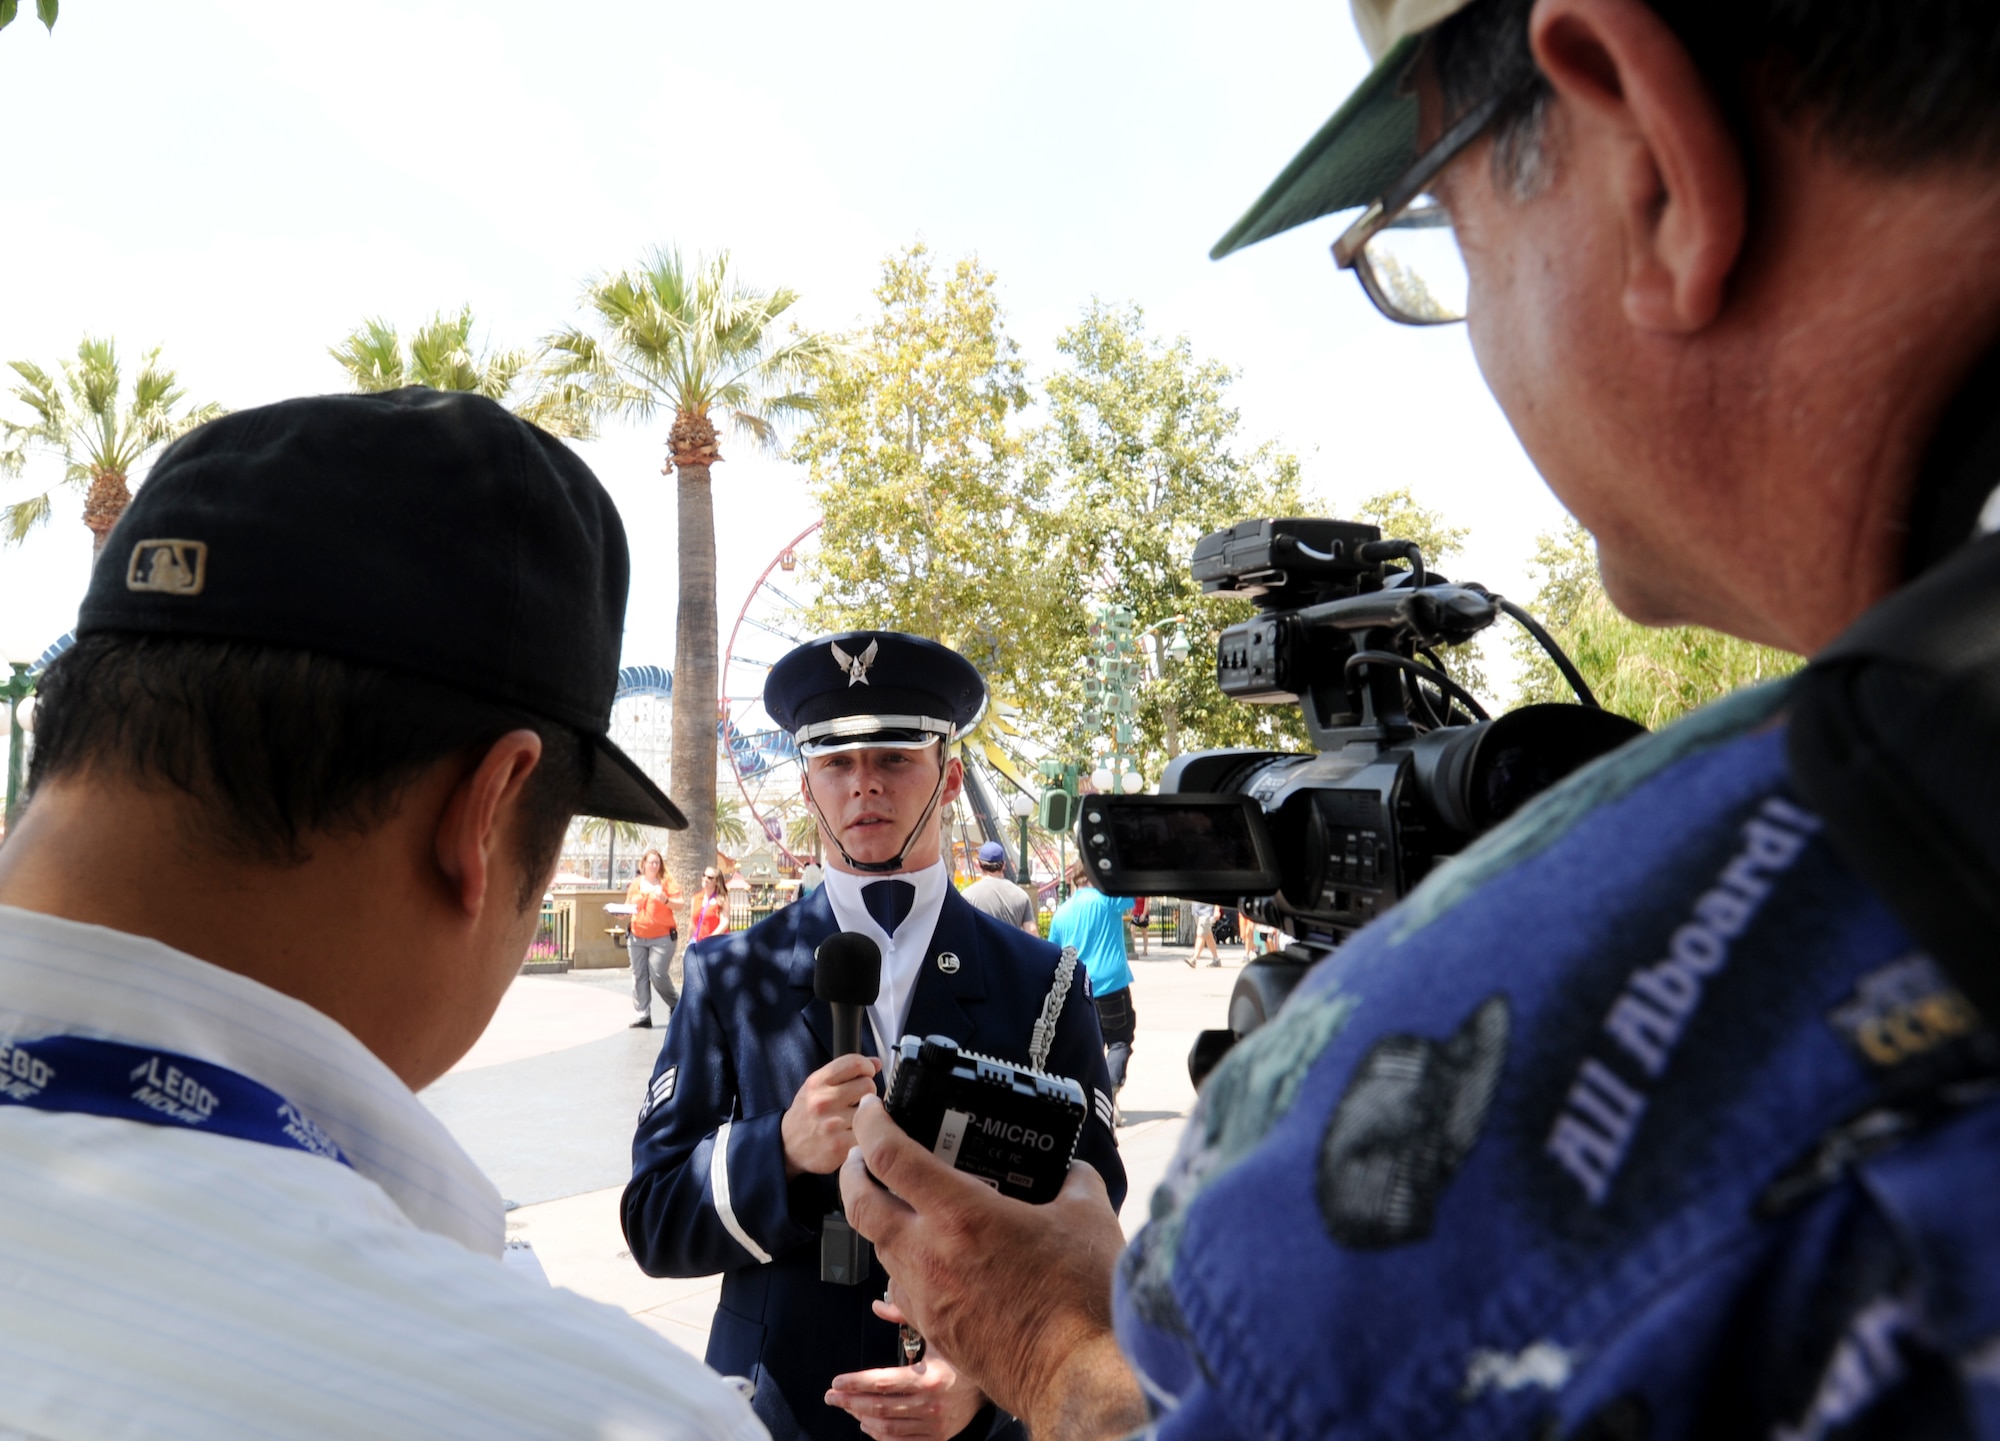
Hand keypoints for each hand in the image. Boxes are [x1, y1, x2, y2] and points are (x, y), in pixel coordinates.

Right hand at [782, 1054, 880, 1177]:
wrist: (787, 1146)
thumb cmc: (807, 1113)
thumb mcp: (817, 1085)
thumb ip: (845, 1071)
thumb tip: (877, 1062)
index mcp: (817, 1083)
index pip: (854, 1063)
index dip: (867, 1067)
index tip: (867, 1074)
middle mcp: (823, 1101)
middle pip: (868, 1085)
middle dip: (867, 1092)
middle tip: (858, 1100)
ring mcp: (832, 1125)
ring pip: (871, 1111)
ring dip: (867, 1115)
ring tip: (853, 1119)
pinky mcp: (840, 1146)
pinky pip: (868, 1133)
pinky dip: (865, 1134)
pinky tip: (852, 1134)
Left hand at [825, 1300, 984, 1439]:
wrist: (993, 1383)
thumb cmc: (961, 1357)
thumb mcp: (937, 1332)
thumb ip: (906, 1316)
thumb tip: (878, 1306)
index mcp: (930, 1377)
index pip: (883, 1382)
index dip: (856, 1383)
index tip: (837, 1382)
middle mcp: (931, 1404)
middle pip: (880, 1406)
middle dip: (850, 1401)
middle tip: (832, 1396)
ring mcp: (934, 1424)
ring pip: (887, 1426)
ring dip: (862, 1417)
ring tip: (848, 1406)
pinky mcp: (938, 1436)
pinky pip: (900, 1440)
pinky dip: (880, 1434)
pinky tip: (868, 1423)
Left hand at [840, 1095, 1145, 1439]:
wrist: (1077, 1375)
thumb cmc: (1083, 1298)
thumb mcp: (1089, 1217)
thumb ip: (1074, 1181)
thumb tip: (1071, 1170)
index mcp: (962, 1215)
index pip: (891, 1157)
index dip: (871, 1124)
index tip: (872, 1111)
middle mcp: (930, 1254)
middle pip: (859, 1205)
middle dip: (852, 1172)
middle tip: (865, 1155)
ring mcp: (926, 1297)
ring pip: (877, 1249)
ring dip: (879, 1220)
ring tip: (902, 1204)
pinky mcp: (934, 1331)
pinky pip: (901, 1288)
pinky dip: (903, 1264)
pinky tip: (931, 1258)